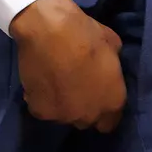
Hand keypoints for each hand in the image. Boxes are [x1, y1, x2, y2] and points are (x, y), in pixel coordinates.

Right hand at [11, 0, 126, 130]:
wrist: (48, 29)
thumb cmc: (83, 33)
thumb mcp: (112, 46)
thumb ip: (110, 66)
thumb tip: (104, 66)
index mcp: (113, 101)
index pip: (109, 121)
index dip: (100, 108)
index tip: (91, 95)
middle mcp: (91, 115)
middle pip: (85, 120)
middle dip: (80, 107)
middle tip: (70, 88)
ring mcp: (65, 115)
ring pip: (62, 116)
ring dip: (58, 104)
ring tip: (51, 84)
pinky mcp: (41, 110)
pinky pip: (40, 109)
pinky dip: (38, 99)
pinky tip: (37, 83)